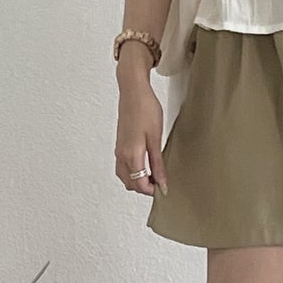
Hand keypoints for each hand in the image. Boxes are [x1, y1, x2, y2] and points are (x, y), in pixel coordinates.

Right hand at [115, 81, 167, 195]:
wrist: (133, 92)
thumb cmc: (145, 110)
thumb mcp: (156, 138)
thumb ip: (157, 163)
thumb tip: (161, 182)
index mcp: (131, 155)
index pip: (139, 184)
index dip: (152, 191)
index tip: (164, 188)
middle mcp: (121, 155)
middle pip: (130, 183)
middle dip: (144, 188)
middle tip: (161, 183)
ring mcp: (119, 150)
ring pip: (124, 176)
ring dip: (136, 181)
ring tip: (153, 175)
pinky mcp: (119, 144)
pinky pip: (122, 167)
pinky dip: (131, 172)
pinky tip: (143, 165)